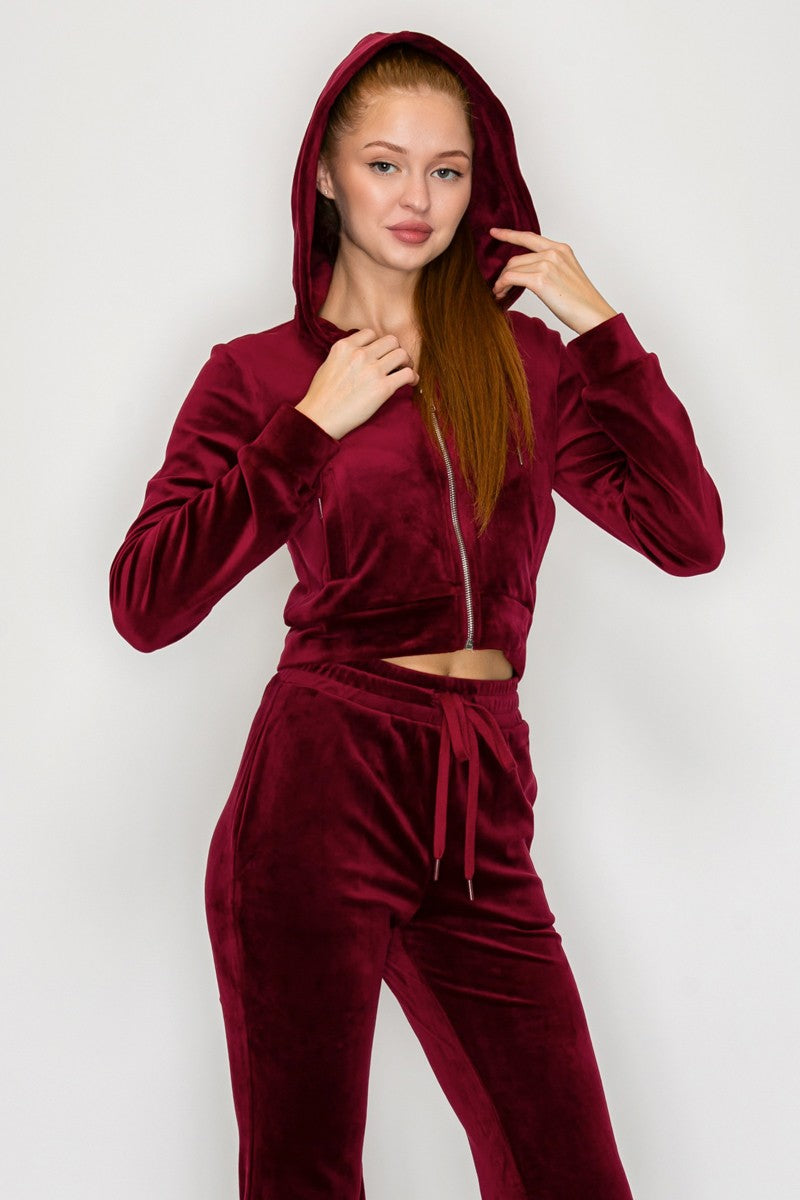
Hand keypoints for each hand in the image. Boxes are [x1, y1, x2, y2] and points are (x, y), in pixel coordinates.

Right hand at [296, 328, 418, 439]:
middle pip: (391, 341)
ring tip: (405, 371)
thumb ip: (345, 355)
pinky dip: (413, 377)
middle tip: (397, 362)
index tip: (380, 353)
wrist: (319, 417)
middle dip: (395, 350)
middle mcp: (360, 354)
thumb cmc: (321, 396)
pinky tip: (411, 382)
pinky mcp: (382, 388)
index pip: (371, 333)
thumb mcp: (328, 364)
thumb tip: (359, 354)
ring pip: (402, 354)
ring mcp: (372, 370)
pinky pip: (407, 374)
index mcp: (345, 346)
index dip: (378, 343)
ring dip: (407, 362)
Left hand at [489, 228, 617, 334]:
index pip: (529, 237)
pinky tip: (500, 294)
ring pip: (511, 268)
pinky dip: (501, 285)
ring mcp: (547, 264)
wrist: (594, 315)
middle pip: (517, 258)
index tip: (494, 232)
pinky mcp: (540, 279)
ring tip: (500, 293)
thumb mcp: (566, 276)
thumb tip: (527, 274)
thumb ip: (550, 268)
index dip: (509, 234)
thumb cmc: (581, 303)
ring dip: (501, 282)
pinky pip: (510, 278)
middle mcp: (554, 252)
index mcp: (561, 249)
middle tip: (499, 287)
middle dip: (504, 272)